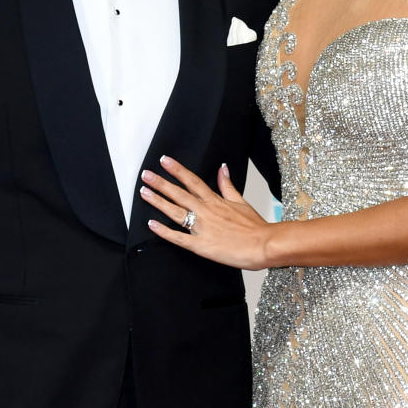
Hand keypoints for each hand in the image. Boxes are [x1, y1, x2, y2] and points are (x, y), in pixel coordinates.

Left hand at [140, 155, 270, 268]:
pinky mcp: (200, 246)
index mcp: (215, 201)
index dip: (177, 170)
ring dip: (158, 201)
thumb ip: (228, 185)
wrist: (263, 245)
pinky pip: (178, 237)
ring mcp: (202, 228)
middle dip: (161, 183)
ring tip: (144, 192)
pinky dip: (164, 231)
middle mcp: (206, 211)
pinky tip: (151, 224)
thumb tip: (223, 168)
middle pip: (179, 194)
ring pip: (175, 212)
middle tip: (145, 175)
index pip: (192, 181)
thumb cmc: (255, 227)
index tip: (164, 161)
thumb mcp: (241, 201)